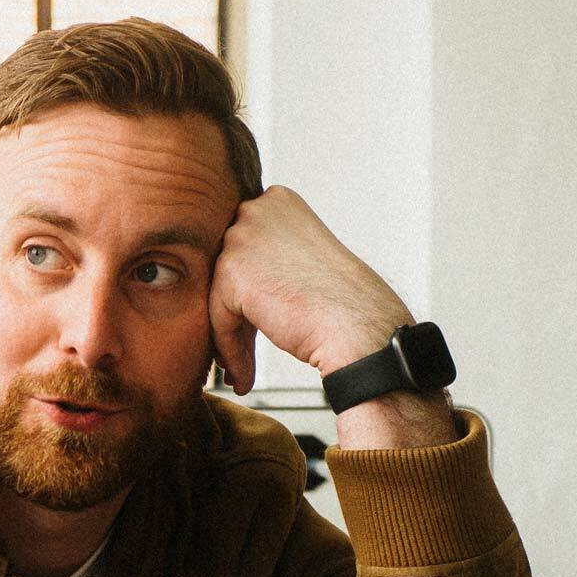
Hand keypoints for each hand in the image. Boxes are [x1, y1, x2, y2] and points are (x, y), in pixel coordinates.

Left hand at [208, 189, 457, 447]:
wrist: (357, 327)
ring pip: (219, 295)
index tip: (256, 322)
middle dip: (234, 310)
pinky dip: (229, 349)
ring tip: (245, 368)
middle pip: (226, 269)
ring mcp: (243, 236)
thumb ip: (267, 258)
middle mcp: (258, 209)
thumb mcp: (301, 259)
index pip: (242, 247)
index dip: (247, 289)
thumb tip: (234, 284)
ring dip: (231, 333)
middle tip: (245, 350)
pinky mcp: (231, 270)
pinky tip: (243, 375)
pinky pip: (218, 317)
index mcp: (277, 201)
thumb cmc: (341, 302)